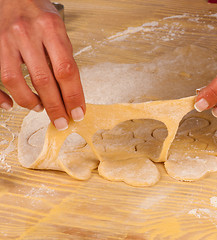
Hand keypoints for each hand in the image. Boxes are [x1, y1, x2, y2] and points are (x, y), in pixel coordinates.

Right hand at [0, 0, 84, 129]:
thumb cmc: (39, 14)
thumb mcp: (59, 30)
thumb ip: (64, 57)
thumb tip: (72, 92)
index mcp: (51, 28)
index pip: (66, 70)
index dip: (73, 96)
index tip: (78, 112)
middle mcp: (27, 33)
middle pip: (43, 79)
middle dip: (55, 106)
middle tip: (62, 121)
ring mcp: (5, 40)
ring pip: (15, 81)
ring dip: (30, 102)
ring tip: (40, 109)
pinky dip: (2, 96)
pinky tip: (11, 104)